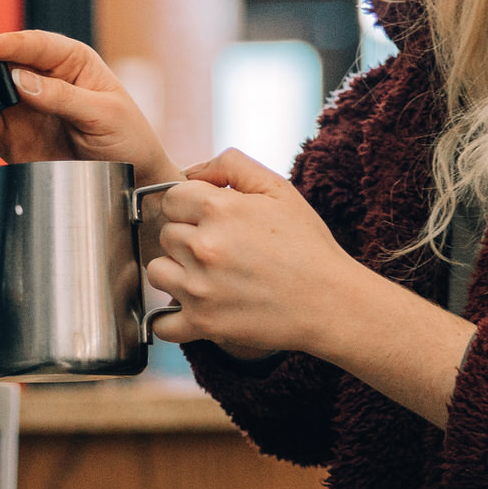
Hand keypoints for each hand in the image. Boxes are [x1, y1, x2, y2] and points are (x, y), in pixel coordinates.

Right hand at [0, 24, 181, 184]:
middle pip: (2, 57)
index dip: (9, 44)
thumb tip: (23, 80)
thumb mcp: (106, 114)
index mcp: (71, 60)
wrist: (130, 182)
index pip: (35, 44)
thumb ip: (63, 97)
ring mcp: (25, 105)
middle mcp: (43, 77)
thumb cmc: (130, 138)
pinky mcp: (12, 133)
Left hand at [151, 150, 478, 429]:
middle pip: (165, 235)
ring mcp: (199, 288)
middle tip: (219, 249)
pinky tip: (190, 309)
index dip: (190, 206)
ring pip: (157, 272)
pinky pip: (161, 324)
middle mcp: (203, 247)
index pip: (171, 198)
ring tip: (207, 276)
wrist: (330, 301)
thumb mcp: (278, 188)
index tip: (209, 218)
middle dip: (187, 238)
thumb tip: (192, 170)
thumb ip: (231, 164)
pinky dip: (170, 320)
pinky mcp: (203, 324)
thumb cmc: (306, 244)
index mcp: (219, 209)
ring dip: (176, 274)